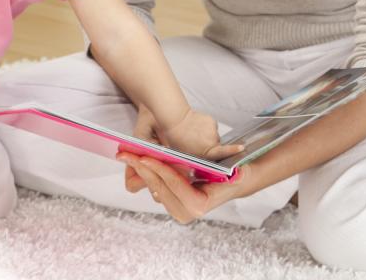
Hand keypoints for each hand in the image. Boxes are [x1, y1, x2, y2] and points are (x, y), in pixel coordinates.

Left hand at [119, 152, 253, 223]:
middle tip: (128, 153)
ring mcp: (177, 210)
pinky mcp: (172, 203)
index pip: (174, 184)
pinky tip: (136, 161)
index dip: (159, 169)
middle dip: (143, 168)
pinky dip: (146, 173)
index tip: (145, 156)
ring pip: (154, 187)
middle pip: (159, 186)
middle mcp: (186, 212)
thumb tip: (237, 173)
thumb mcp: (237, 173)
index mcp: (199, 205)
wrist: (235, 183)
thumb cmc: (235, 176)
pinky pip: (156, 186)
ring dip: (141, 171)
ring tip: (128, 155)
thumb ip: (234, 174)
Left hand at [158, 108, 244, 162]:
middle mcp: (211, 141)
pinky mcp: (211, 121)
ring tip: (194, 135)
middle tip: (196, 144)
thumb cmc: (175, 139)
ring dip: (207, 137)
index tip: (242, 148)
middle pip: (217, 146)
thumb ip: (198, 161)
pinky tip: (196, 128)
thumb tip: (203, 167)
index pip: (223, 152)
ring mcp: (212, 130)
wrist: (174, 119)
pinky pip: (211, 127)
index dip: (233, 151)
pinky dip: (206, 128)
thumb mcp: (185, 156)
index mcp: (205, 151)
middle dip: (210, 146)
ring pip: (214, 136)